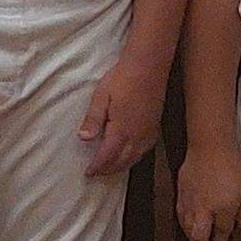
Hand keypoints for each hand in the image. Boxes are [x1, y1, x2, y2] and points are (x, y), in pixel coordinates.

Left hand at [77, 57, 166, 177]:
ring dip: (121, 166)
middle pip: (122, 161)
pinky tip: (129, 155)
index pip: (107, 156)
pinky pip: (145, 151)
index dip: (97, 167)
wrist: (149, 67)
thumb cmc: (122, 79)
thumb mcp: (101, 96)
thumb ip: (93, 119)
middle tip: (96, 173)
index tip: (88, 173)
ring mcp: (149, 133)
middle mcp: (138, 136)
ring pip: (135, 158)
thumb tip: (83, 139)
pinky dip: (134, 158)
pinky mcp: (156, 128)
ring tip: (109, 168)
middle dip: (108, 170)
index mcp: (122, 129)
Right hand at [177, 137, 240, 240]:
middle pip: (198, 237)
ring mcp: (189, 200)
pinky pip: (180, 213)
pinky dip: (184, 222)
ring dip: (192, 237)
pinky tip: (187, 222)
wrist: (210, 145)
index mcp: (222, 211)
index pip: (220, 234)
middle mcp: (203, 209)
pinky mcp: (181, 191)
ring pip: (186, 226)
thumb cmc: (230, 165)